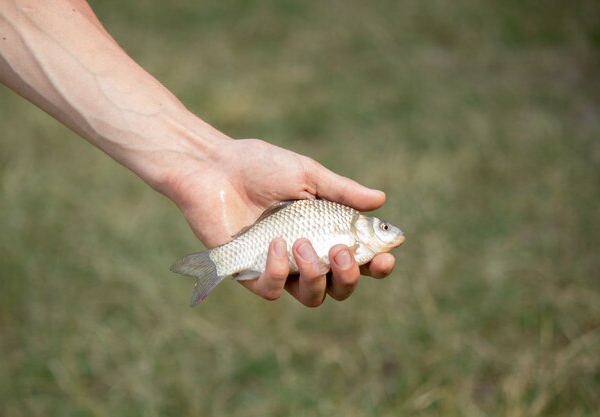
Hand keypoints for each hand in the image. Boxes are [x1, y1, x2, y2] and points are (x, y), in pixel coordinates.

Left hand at [166, 138, 395, 305]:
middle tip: (340, 251)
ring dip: (315, 277)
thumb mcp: (307, 174)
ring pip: (311, 296)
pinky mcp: (249, 273)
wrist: (213, 165)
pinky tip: (274, 244)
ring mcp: (278, 266)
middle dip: (349, 276)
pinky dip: (277, 271)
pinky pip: (272, 291)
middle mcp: (305, 254)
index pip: (359, 258)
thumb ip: (342, 191)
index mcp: (323, 231)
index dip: (376, 265)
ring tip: (303, 245)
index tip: (386, 257)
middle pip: (340, 287)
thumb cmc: (260, 165)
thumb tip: (381, 200)